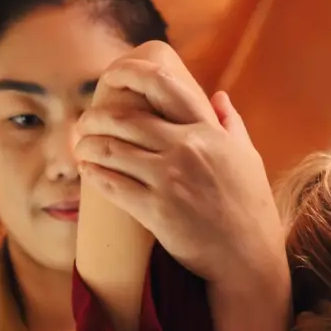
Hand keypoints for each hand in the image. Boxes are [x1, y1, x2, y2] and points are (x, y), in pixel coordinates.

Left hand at [74, 42, 285, 288]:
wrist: (248, 258)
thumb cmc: (250, 208)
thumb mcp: (247, 158)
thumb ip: (231, 124)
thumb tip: (220, 96)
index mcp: (208, 131)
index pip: (164, 85)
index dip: (131, 73)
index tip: (112, 74)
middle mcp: (187, 148)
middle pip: (125, 119)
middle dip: (95, 118)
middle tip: (83, 123)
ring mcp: (170, 179)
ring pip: (112, 150)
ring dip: (88, 146)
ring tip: (80, 147)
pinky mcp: (156, 210)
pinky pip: (113, 185)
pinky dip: (94, 175)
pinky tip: (87, 172)